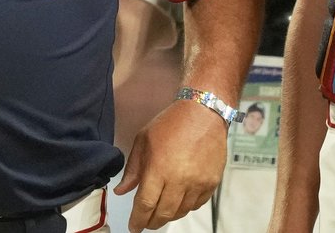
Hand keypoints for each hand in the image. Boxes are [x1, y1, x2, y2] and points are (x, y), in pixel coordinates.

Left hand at [113, 100, 226, 230]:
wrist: (204, 113)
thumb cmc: (171, 123)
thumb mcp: (143, 140)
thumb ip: (133, 169)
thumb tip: (122, 191)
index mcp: (159, 169)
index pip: (145, 205)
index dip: (138, 220)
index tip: (134, 227)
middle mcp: (179, 180)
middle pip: (163, 213)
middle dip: (152, 222)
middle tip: (146, 223)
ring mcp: (198, 183)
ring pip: (180, 212)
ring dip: (168, 216)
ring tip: (161, 212)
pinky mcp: (211, 183)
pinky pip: (196, 205)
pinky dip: (185, 208)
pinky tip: (178, 202)